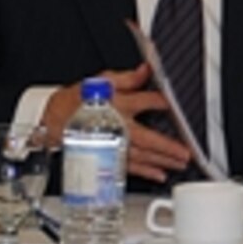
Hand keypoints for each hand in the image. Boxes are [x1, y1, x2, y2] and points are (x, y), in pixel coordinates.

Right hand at [43, 64, 190, 181]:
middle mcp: (118, 127)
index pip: (147, 102)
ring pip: (141, 155)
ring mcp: (113, 144)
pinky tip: (159, 174)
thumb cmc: (80, 99)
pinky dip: (145, 172)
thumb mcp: (102, 80)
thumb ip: (127, 77)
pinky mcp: (108, 155)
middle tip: (186, 152)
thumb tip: (146, 69)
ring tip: (180, 164)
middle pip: (147, 138)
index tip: (176, 105)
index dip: (162, 102)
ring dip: (162, 161)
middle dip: (168, 146)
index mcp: (119, 105)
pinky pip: (129, 166)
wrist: (56, 119)